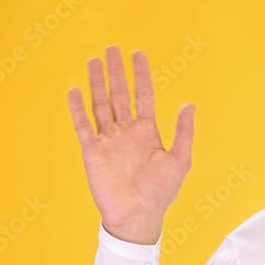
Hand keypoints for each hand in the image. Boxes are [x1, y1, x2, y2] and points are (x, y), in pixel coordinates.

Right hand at [67, 45, 195, 243]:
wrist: (138, 215)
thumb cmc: (161, 192)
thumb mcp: (180, 160)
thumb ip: (183, 132)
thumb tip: (189, 105)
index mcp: (147, 131)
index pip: (143, 95)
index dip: (141, 74)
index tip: (138, 54)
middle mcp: (126, 132)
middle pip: (119, 94)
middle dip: (116, 72)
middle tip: (112, 49)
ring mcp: (108, 140)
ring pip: (100, 104)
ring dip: (97, 83)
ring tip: (93, 60)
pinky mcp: (92, 151)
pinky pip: (84, 126)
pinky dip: (78, 108)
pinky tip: (74, 90)